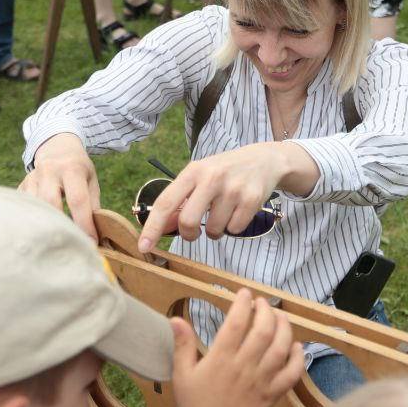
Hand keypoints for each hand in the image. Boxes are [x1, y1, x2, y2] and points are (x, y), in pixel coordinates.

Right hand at [18, 133, 101, 239]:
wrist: (55, 147)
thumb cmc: (78, 169)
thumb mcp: (90, 179)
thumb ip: (93, 204)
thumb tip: (96, 236)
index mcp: (71, 168)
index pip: (78, 200)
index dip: (84, 224)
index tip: (91, 243)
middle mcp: (49, 171)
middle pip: (51, 203)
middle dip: (63, 226)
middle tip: (73, 245)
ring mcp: (31, 178)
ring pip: (35, 207)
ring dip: (46, 227)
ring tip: (56, 244)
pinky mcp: (21, 186)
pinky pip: (24, 208)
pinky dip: (33, 222)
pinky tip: (42, 234)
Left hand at [137, 143, 285, 251]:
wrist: (264, 160)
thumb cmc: (224, 172)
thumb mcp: (199, 178)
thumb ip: (180, 202)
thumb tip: (161, 228)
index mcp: (193, 171)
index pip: (166, 202)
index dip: (153, 227)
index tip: (143, 246)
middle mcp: (212, 177)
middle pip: (188, 222)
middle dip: (189, 234)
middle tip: (195, 232)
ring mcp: (233, 189)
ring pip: (214, 230)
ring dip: (215, 230)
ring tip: (222, 213)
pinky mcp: (252, 199)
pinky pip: (235, 230)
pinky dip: (234, 227)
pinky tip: (238, 211)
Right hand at [171, 289, 303, 406]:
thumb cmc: (196, 406)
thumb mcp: (182, 375)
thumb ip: (182, 345)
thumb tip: (175, 319)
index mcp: (220, 360)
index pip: (235, 324)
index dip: (242, 304)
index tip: (244, 293)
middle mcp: (244, 367)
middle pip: (263, 331)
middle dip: (265, 311)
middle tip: (262, 303)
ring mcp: (261, 381)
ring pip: (280, 348)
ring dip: (284, 328)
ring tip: (280, 316)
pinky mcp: (273, 394)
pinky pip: (292, 373)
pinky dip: (297, 357)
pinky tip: (295, 345)